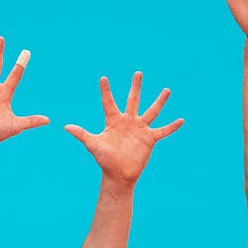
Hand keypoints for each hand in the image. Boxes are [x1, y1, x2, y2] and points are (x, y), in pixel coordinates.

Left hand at [65, 73, 183, 184]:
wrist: (118, 174)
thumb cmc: (105, 160)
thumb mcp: (93, 145)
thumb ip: (82, 134)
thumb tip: (66, 127)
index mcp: (113, 121)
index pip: (108, 102)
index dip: (105, 91)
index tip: (103, 78)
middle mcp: (128, 122)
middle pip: (133, 100)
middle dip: (135, 87)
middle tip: (138, 73)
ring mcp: (139, 129)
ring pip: (152, 111)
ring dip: (160, 101)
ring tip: (167, 90)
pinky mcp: (149, 138)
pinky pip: (163, 130)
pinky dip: (172, 126)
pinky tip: (181, 120)